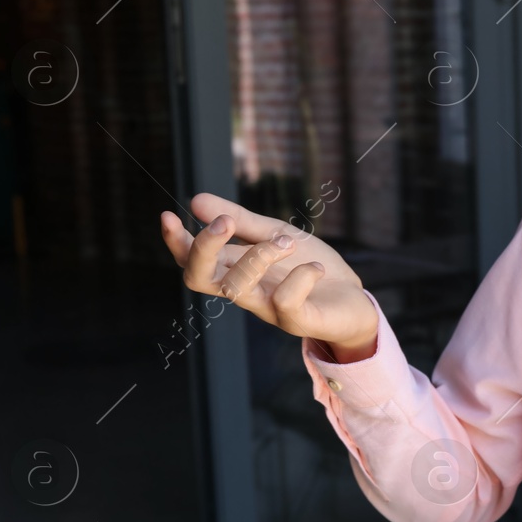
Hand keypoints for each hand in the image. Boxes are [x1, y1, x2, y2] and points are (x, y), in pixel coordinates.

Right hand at [159, 194, 378, 360]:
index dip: (176, 242)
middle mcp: (244, 292)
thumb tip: (195, 199)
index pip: (192, 261)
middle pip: (198, 279)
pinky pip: (284, 301)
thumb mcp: (276, 235)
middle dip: (203, 248)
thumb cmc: (309, 268)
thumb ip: (240, 221)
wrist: (353, 301)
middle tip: (225, 222)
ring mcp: (267, 309)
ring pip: (237, 288)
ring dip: (259, 256)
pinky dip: (299, 277)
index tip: (168, 215)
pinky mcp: (296, 322)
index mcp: (235, 270)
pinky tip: (315, 268)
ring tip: (288, 242)